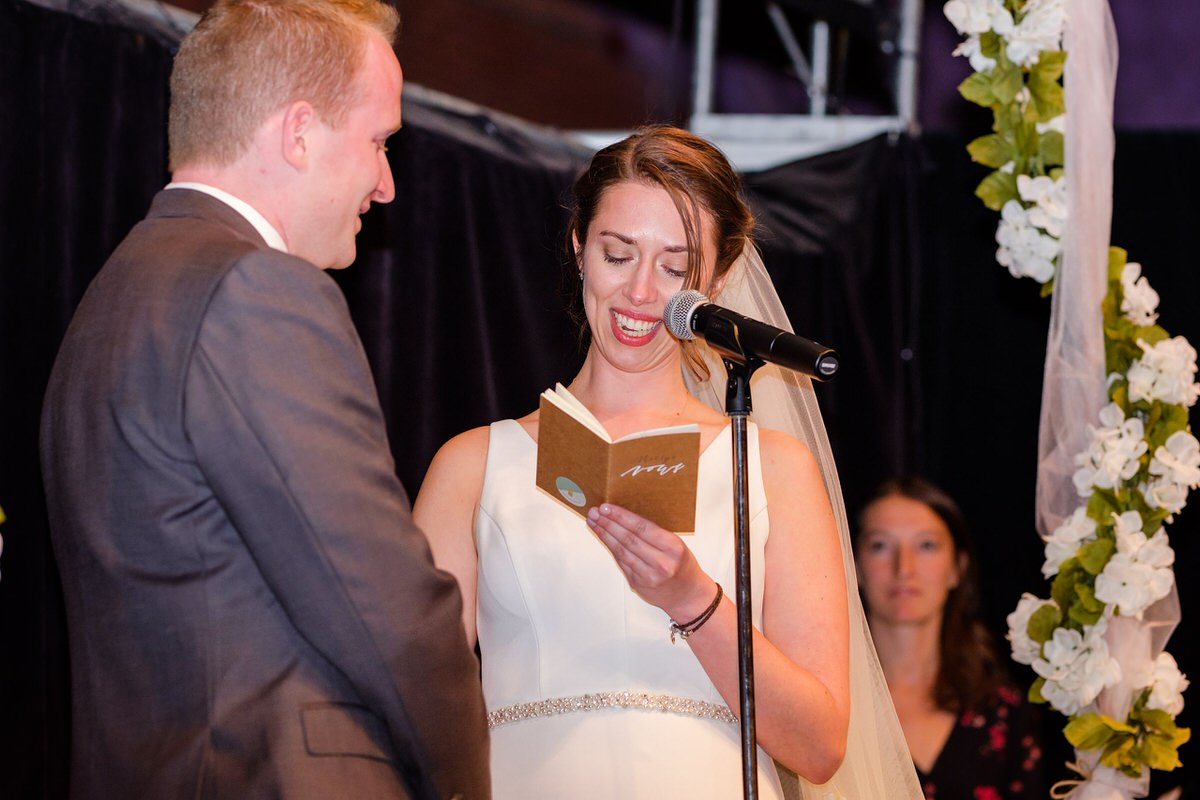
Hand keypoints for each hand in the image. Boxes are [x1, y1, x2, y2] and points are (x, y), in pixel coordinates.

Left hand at [585, 503, 715, 621]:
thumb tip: (624, 516)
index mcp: (673, 547)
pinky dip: (610, 548)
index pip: (641, 528)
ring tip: (593, 522)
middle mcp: (660, 562)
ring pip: (621, 551)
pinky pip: (621, 562)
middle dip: (608, 523)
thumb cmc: (682, 565)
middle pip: (628, 539)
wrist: (688, 595)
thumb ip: (654, 533)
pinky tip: (603, 537)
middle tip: (594, 512)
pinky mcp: (637, 584)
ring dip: (604, 535)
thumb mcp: (676, 545)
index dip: (621, 516)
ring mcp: (648, 575)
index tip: (606, 507)